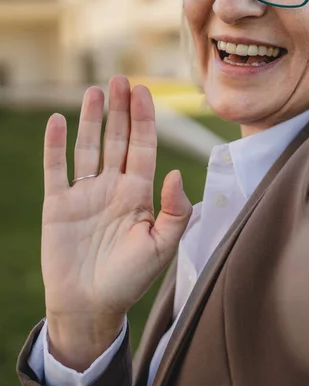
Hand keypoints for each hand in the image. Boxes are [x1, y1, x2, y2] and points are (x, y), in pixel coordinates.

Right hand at [42, 76, 191, 369]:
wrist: (92, 307)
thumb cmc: (131, 279)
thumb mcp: (163, 246)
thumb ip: (175, 210)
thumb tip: (176, 172)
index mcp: (140, 193)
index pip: (143, 147)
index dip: (144, 118)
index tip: (144, 90)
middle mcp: (113, 187)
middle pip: (117, 139)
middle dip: (120, 110)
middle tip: (120, 79)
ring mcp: (85, 194)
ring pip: (88, 147)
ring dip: (91, 119)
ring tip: (95, 90)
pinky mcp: (58, 205)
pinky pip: (56, 169)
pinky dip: (56, 145)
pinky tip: (59, 121)